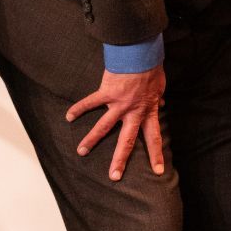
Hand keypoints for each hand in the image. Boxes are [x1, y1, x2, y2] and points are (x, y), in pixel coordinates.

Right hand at [65, 65, 167, 180]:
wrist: (140, 54)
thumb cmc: (151, 68)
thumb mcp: (160, 86)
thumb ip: (158, 98)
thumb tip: (161, 103)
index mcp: (147, 111)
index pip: (153, 138)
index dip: (156, 155)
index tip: (158, 171)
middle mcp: (132, 112)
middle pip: (126, 141)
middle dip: (120, 160)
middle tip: (114, 177)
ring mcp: (118, 104)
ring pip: (103, 127)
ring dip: (91, 140)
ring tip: (81, 152)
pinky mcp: (106, 93)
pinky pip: (90, 102)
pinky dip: (79, 108)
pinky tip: (69, 117)